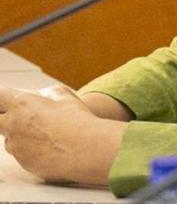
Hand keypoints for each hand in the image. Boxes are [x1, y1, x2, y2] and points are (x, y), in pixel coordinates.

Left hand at [0, 85, 124, 184]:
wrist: (89, 149)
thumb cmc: (78, 120)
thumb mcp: (63, 94)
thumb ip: (44, 94)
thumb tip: (38, 97)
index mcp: (21, 104)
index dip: (1, 100)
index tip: (5, 102)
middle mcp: (13, 125)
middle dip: (3, 119)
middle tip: (20, 119)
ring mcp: (16, 146)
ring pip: (9, 140)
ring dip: (20, 136)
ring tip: (47, 135)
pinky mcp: (24, 162)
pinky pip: (22, 155)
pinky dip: (33, 151)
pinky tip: (52, 148)